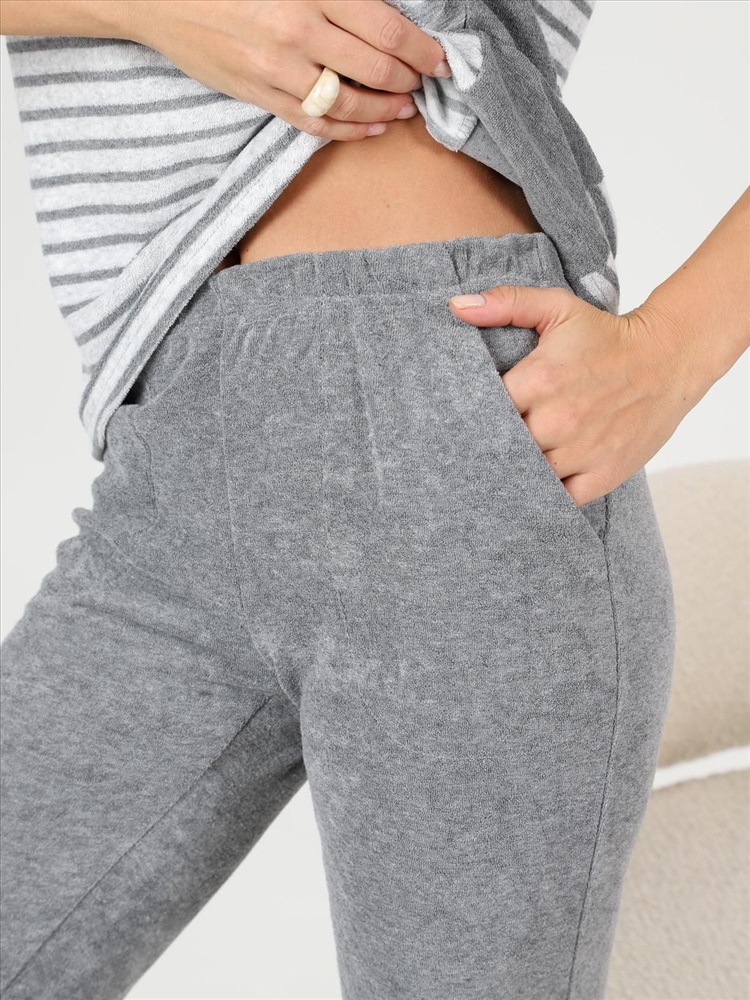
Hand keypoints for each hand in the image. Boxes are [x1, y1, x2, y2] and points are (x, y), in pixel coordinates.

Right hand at [126, 0, 449, 140]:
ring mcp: (277, 70)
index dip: (422, 50)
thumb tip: (378, 10)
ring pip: (348, 103)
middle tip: (424, 82)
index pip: (386, 30)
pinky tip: (369, 128)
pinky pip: (314, 124)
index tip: (441, 60)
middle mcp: (297, 32)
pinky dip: (348, 130)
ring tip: (403, 109)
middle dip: (409, 80)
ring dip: (385, 110)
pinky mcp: (259, 95)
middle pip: (375, 69)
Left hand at [448, 285, 704, 507]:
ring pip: (529, 477)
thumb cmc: (606, 334)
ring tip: (509, 463)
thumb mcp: (556, 307)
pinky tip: (538, 483)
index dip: (475, 416)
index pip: (485, 411)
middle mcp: (559, 420)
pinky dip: (548, 495)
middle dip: (494, 446)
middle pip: (504, 448)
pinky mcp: (604, 474)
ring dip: (517, 472)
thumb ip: (506, 303)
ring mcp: (582, 451)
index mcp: (540, 379)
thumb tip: (455, 307)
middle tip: (482, 445)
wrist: (668, 358)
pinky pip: (561, 499)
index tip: (471, 417)